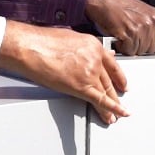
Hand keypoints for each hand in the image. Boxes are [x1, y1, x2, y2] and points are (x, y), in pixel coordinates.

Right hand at [0, 20, 128, 124]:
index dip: (119, 77)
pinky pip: (100, 101)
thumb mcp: (69, 38)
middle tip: (119, 101)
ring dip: (112, 105)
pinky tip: (117, 115)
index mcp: (93, 46)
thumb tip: (89, 53)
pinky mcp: (81, 87)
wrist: (31, 48)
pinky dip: (111, 110)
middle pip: (109, 80)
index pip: (112, 64)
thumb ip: (84, 48)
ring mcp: (90, 73)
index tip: (122, 84)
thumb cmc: (42, 41)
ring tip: (115, 115)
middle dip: (114, 93)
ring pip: (105, 92)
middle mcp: (95, 59)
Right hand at [84, 0, 154, 55]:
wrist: (103, 0)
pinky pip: (130, 51)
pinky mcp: (129, 33)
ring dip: (131, 47)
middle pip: (153, 49)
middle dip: (141, 46)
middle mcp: (152, 21)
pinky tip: (119, 37)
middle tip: (132, 34)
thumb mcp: (145, 13)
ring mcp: (141, 27)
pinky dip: (122, 47)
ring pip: (141, 51)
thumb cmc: (121, 7)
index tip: (146, 41)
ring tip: (125, 34)